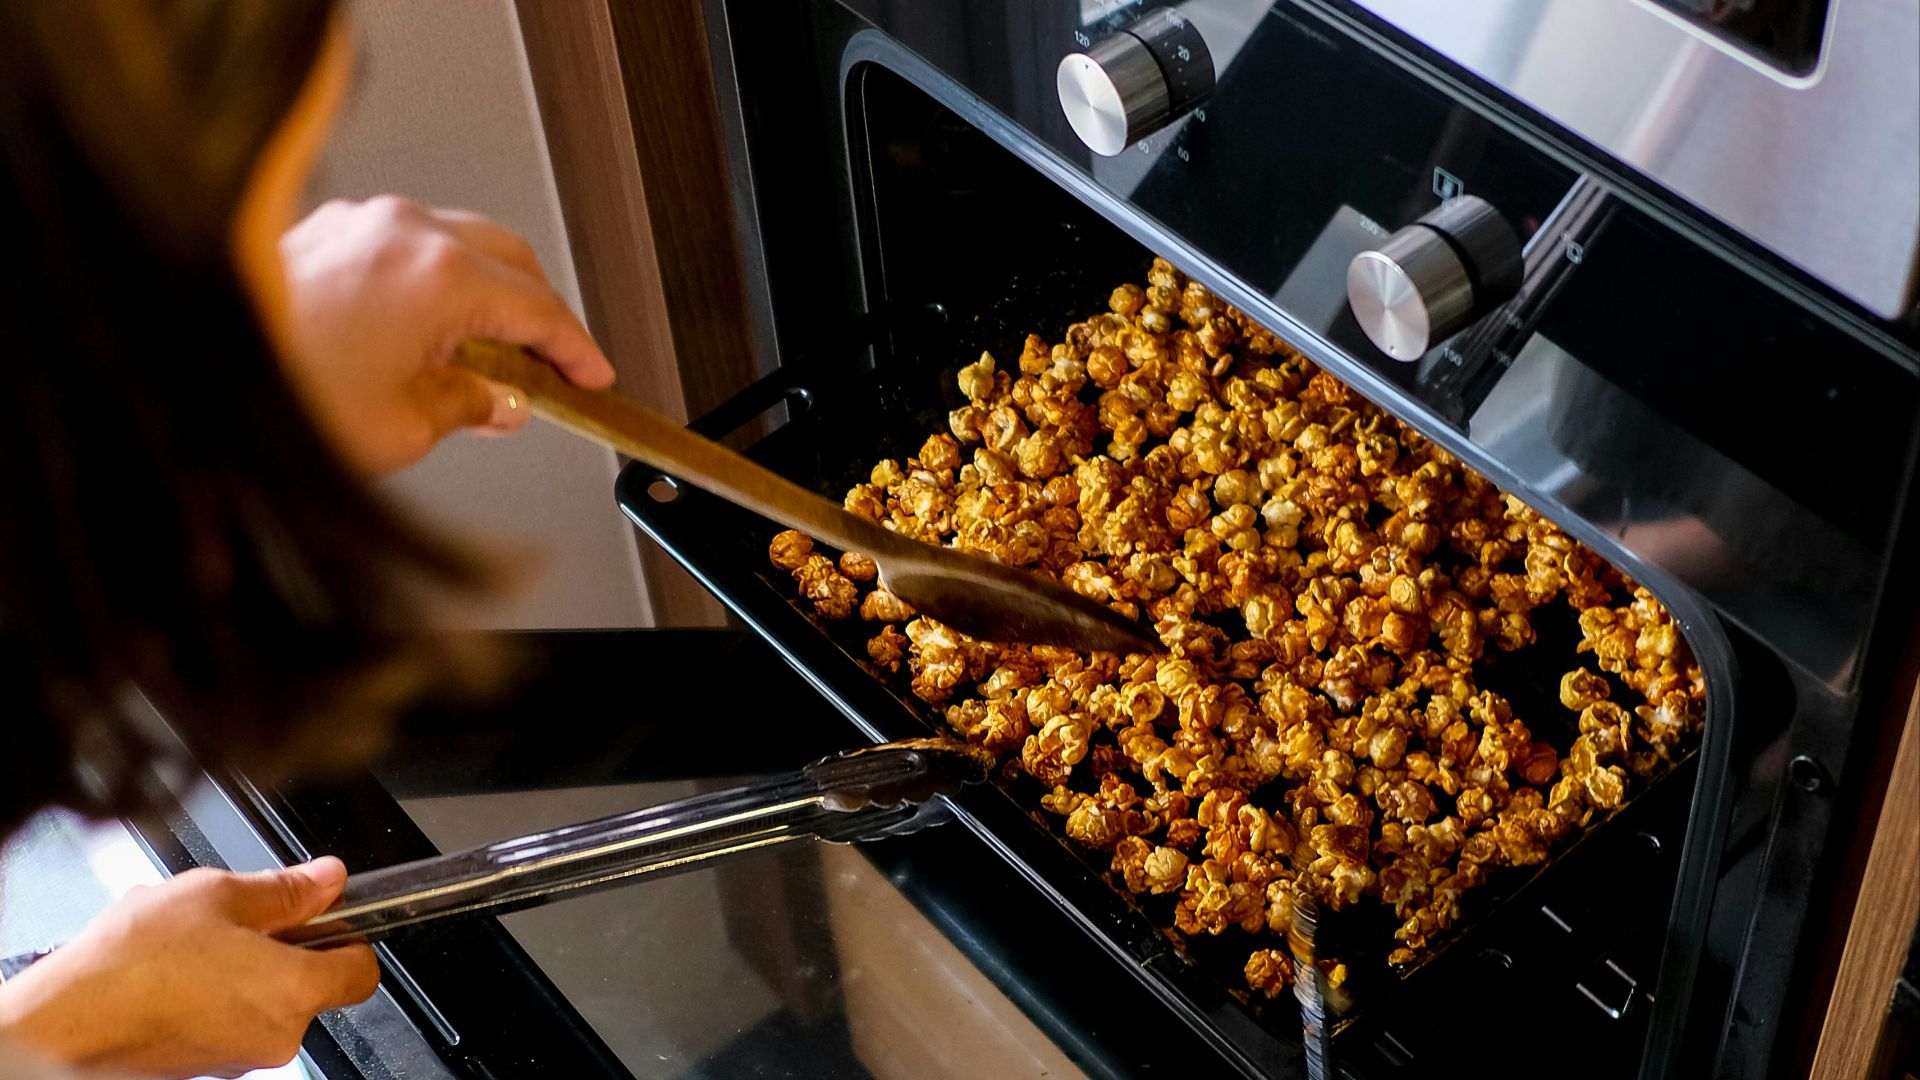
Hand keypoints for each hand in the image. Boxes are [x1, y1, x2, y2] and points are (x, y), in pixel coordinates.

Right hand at [0, 858, 378, 1078]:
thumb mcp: (216, 896)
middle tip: (241, 922)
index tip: (323, 916)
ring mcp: (240, 1058)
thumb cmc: (130, 967)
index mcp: (295, 990)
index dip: (348, 938)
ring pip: (266, 1002)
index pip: (363, 971)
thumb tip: (326, 879)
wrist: (61, 1027)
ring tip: (194, 946)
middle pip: (313, 985)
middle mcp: (277, 1034)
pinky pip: (229, 1021)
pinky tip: (174, 974)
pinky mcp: (206, 1067)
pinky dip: (214, 996)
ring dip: (244, 970)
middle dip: (285, 950)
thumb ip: (284, 889)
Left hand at [277, 196, 615, 475]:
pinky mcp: (326, 229)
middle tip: (550, 370)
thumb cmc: (282, 393)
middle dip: (539, 313)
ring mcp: (362, 222)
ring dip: (486, 293)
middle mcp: (405, 233)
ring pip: (461, 244)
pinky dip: (435, 282)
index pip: (542, 309)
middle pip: (512, 259)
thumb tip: (501, 400)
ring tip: (485, 358)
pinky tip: (429, 331)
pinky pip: (407, 244)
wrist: (188, 370)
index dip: (578, 350)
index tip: (594, 377)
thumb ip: (472, 404)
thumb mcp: (405, 425)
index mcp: (440, 276)